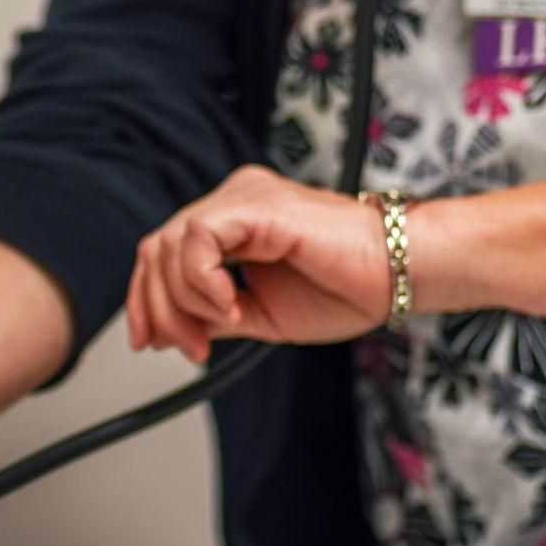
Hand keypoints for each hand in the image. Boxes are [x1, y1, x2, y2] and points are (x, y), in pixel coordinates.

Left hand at [127, 165, 391, 359]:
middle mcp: (234, 201)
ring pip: (169, 244)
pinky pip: (198, 237)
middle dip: (159, 308)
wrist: (400, 276)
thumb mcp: (260, 313)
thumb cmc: (348, 288)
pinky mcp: (258, 204)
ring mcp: (244, 197)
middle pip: (156, 249)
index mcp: (233, 223)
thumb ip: (213, 314)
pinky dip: (202, 279)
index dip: (145, 299)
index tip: (150, 342)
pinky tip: (231, 304)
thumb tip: (168, 329)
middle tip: (192, 347)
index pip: (161, 252)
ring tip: (222, 327)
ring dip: (183, 301)